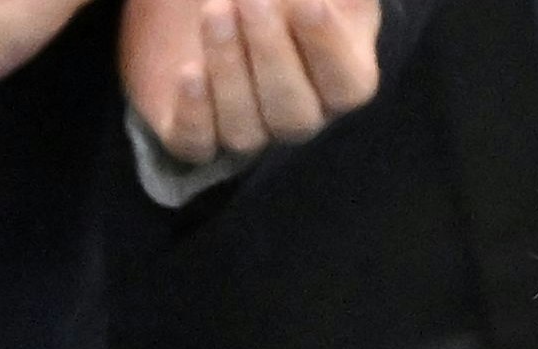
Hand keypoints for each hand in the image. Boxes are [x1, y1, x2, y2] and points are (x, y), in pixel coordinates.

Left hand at [120, 0, 383, 166]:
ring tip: (215, 13)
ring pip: (245, 133)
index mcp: (340, 74)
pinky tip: (190, 72)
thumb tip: (315, 2)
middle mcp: (298, 112)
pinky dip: (194, 115)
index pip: (347, 85)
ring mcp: (248, 127)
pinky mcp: (195, 132)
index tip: (306, 2)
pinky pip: (196, 146)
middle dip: (270, 53)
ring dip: (230, 71)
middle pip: (294, 116)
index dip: (326, 47)